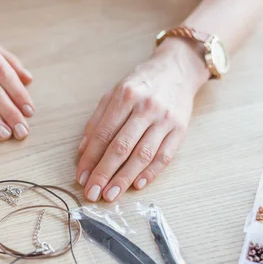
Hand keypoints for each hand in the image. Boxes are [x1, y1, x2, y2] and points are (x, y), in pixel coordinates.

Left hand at [76, 39, 208, 201]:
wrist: (177, 68)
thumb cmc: (141, 83)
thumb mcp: (114, 93)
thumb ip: (98, 121)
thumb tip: (82, 151)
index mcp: (126, 96)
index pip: (103, 134)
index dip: (90, 158)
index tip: (81, 177)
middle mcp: (147, 107)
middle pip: (122, 147)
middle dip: (104, 173)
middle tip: (92, 193)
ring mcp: (165, 119)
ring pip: (143, 155)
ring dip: (125, 178)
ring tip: (111, 195)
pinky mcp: (181, 129)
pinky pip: (165, 156)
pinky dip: (151, 173)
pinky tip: (137, 185)